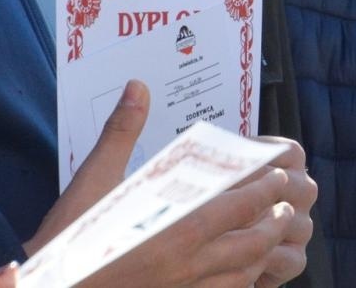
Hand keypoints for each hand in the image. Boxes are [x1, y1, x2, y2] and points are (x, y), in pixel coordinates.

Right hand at [25, 80, 312, 287]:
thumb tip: (137, 87)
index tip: (279, 177)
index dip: (265, 191)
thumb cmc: (69, 238)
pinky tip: (242, 272)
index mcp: (175, 228)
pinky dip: (241, 283)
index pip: (239, 206)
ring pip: (243, 274)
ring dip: (263, 252)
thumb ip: (122, 132)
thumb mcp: (94, 181)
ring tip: (273, 233)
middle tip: (286, 203)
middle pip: (252, 242)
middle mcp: (187, 264)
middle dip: (274, 221)